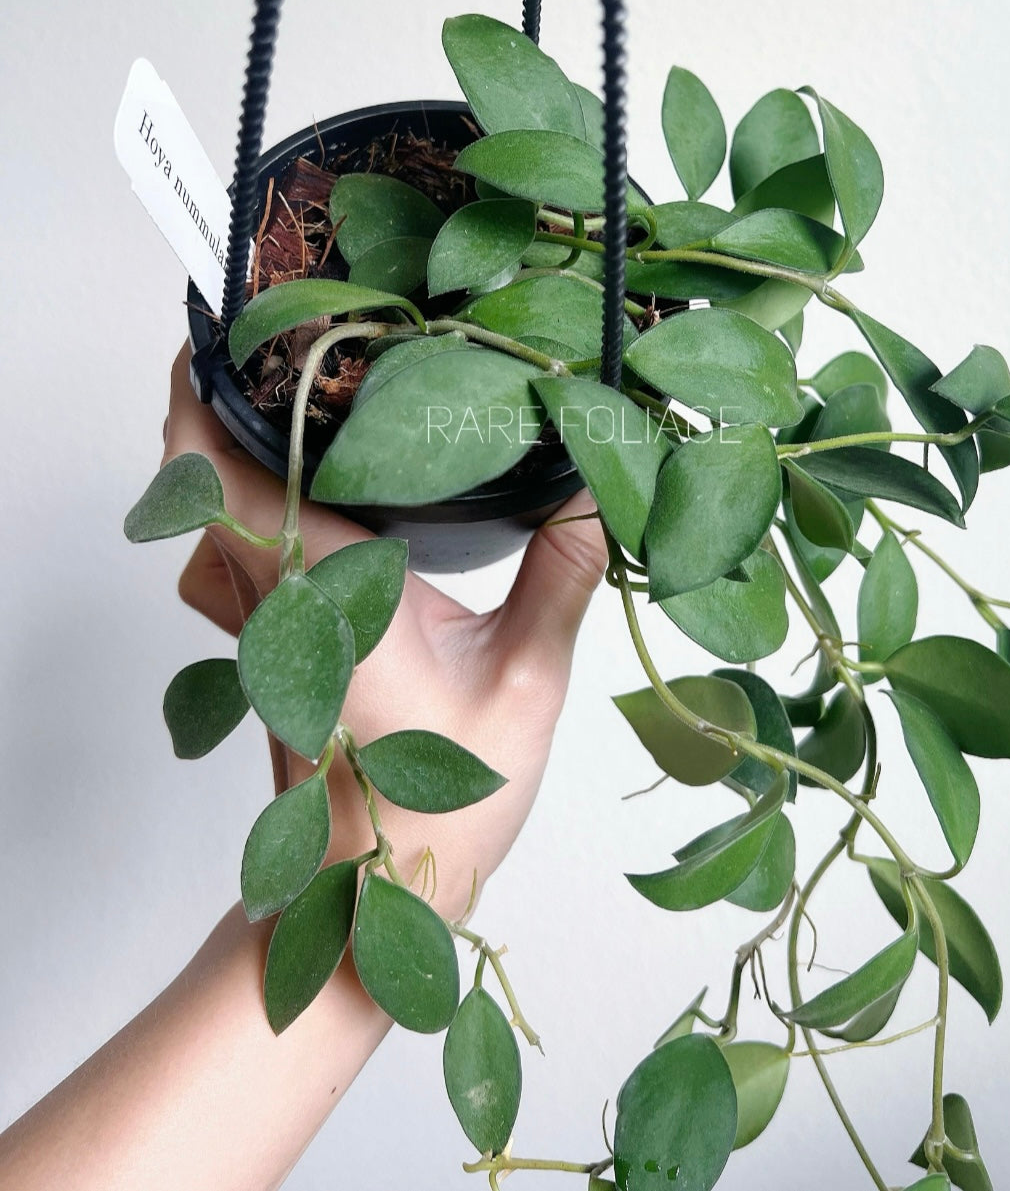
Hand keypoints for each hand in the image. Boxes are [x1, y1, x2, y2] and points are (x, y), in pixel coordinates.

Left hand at [163, 347, 606, 919]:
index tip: (241, 325)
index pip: (227, 474)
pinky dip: (244, 505)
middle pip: (200, 477)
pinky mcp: (267, 648)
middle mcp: (276, 597)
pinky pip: (230, 555)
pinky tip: (310, 488)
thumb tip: (602, 479)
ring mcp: (260, 626)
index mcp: (327, 590)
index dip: (209, 391)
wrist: (374, 892)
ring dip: (226, 450)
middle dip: (222, 396)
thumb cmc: (442, 800)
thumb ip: (564, 574)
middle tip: (291, 334)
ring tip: (296, 393)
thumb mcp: (526, 680)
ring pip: (206, 517)